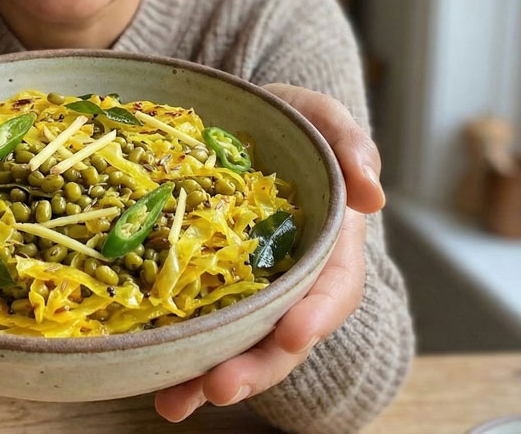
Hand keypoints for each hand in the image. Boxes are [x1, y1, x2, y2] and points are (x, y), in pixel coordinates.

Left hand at [154, 83, 384, 421]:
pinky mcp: (202, 291)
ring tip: (174, 403)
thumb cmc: (287, 120)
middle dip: (255, 368)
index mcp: (330, 245)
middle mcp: (290, 281)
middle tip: (220, 386)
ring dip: (207, 379)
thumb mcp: (319, 117)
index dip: (317, 315)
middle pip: (282, 338)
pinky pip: (192, 330)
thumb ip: (350, 144)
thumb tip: (371, 192)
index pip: (334, 289)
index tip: (294, 333)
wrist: (234, 119)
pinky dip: (173, 360)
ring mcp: (246, 292)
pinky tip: (149, 383)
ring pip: (236, 347)